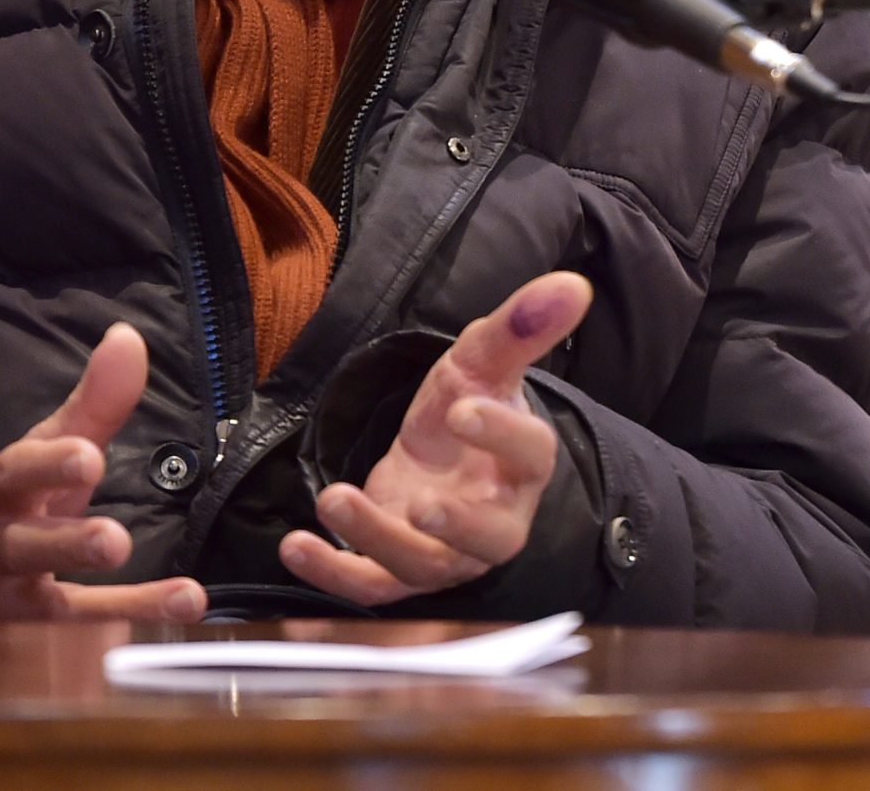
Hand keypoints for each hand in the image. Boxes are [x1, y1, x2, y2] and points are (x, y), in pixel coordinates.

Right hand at [0, 322, 207, 621]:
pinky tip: (184, 609)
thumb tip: (129, 336)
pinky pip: (82, 636)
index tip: (88, 454)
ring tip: (175, 595)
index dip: (49, 463)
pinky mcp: (34, 636)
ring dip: (109, 605)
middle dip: (67, 542)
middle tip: (114, 541)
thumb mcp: (53, 445)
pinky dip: (132, 623)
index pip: (19, 470)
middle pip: (25, 543)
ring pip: (50, 604)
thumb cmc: (22, 495)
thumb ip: (95, 401)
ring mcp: (11, 597)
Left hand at [279, 270, 591, 606]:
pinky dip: (333, 573)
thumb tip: (572, 283)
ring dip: (377, 538)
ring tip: (334, 498)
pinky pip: (371, 585)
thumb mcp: (482, 363)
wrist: (437, 459)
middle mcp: (494, 519)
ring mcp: (446, 554)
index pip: (529, 454)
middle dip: (457, 524)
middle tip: (421, 502)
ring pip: (423, 564)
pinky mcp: (399, 572)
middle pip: (489, 537)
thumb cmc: (466, 410)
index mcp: (522, 464)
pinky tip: (297, 546)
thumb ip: (520, 327)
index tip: (459, 408)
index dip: (500, 434)